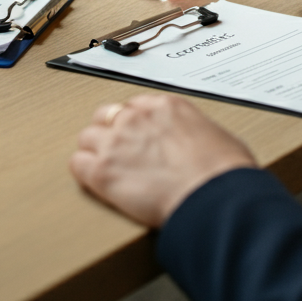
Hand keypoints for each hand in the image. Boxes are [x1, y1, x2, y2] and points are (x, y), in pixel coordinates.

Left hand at [70, 94, 255, 227]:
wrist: (214, 196)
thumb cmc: (224, 171)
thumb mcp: (215, 135)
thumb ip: (192, 132)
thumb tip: (195, 144)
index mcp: (164, 105)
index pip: (134, 105)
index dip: (133, 123)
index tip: (135, 135)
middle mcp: (136, 117)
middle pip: (105, 116)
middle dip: (109, 132)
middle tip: (118, 151)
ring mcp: (116, 142)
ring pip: (87, 138)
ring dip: (94, 151)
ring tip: (105, 167)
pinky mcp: (103, 171)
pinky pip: (77, 164)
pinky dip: (83, 172)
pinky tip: (92, 180)